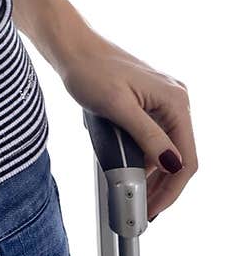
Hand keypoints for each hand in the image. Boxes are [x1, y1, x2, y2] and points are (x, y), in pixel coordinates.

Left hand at [60, 34, 196, 221]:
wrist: (70, 46)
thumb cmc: (89, 68)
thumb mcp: (117, 107)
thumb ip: (147, 136)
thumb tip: (172, 165)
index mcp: (174, 100)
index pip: (186, 158)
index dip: (172, 189)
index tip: (153, 208)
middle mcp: (174, 99)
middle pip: (178, 156)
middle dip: (162, 185)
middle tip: (143, 207)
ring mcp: (162, 101)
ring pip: (166, 148)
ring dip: (153, 173)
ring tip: (135, 193)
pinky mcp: (148, 102)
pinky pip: (155, 137)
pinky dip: (145, 156)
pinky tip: (130, 168)